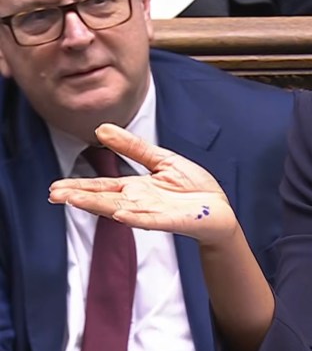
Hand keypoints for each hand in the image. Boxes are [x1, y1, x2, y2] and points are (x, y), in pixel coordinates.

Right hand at [48, 123, 239, 246]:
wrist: (218, 208)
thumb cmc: (193, 187)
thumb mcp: (163, 160)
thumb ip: (134, 148)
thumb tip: (103, 129)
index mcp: (136, 188)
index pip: (102, 187)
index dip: (79, 187)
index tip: (55, 187)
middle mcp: (139, 202)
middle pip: (104, 199)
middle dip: (79, 197)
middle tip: (54, 195)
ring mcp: (152, 213)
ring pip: (120, 209)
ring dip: (98, 205)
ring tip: (74, 200)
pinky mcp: (170, 221)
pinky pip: (149, 219)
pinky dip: (134, 216)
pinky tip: (119, 212)